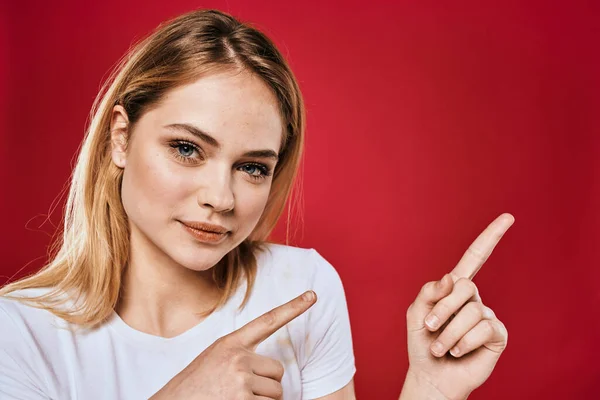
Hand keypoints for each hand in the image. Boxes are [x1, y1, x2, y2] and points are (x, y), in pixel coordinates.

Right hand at [150, 291, 316, 399]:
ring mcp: (240, 380)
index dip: (293, 308)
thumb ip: (239, 357)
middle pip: (277, 371)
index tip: (313, 296)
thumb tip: (273, 373)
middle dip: (266, 385)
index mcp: (230, 344)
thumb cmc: (194, 388)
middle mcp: (237, 358)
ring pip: (276, 393)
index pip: (268, 321)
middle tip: (239, 392)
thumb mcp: (214, 361)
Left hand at [403, 213, 513, 399]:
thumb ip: (429, 292)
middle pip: (465, 287)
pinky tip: (457, 351)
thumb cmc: (423, 342)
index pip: (475, 258)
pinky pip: (483, 329)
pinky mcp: (497, 335)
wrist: (431, 375)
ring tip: (440, 347)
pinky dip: (463, 342)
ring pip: (471, 312)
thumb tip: (452, 278)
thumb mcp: (416, 313)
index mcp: (455, 288)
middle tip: (428, 328)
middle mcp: (474, 298)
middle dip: (442, 309)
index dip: (490, 237)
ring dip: (448, 333)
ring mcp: (487, 316)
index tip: (508, 217)